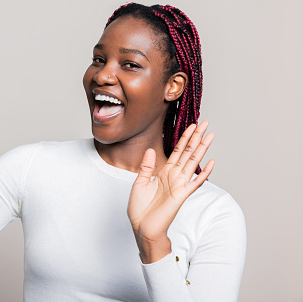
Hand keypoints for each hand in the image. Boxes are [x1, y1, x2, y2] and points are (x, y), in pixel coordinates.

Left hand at [127, 121, 214, 262]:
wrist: (142, 228)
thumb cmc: (140, 209)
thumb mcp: (139, 183)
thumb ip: (146, 166)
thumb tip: (150, 149)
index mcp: (164, 173)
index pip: (177, 151)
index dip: (184, 138)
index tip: (191, 125)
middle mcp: (174, 177)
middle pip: (188, 153)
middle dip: (196, 137)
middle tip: (205, 123)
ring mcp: (179, 185)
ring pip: (193, 163)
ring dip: (201, 149)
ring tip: (210, 135)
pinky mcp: (181, 195)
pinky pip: (195, 183)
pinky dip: (203, 173)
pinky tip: (212, 163)